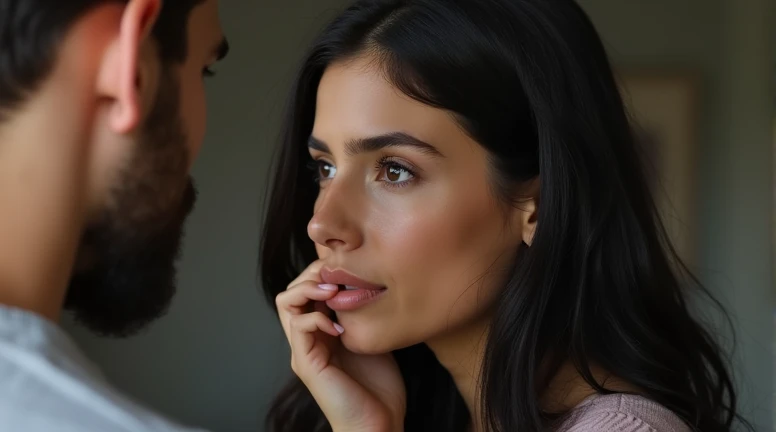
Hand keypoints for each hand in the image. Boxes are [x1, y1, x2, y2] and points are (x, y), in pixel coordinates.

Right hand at [276, 260, 405, 431]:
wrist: (377, 422)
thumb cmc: (378, 386)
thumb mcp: (371, 336)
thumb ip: (362, 314)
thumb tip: (367, 283)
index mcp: (320, 330)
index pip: (307, 288)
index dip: (322, 272)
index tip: (346, 268)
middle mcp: (307, 337)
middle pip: (292, 289)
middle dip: (313, 275)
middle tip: (337, 276)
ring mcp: (304, 349)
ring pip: (286, 302)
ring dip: (309, 289)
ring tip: (332, 292)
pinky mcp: (306, 362)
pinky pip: (299, 326)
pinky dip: (317, 317)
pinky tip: (338, 326)